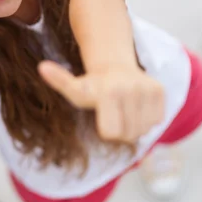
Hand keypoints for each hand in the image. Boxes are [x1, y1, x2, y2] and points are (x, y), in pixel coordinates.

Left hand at [38, 61, 164, 142]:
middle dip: (120, 129)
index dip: (105, 129)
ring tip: (123, 110)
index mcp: (110, 92)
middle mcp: (132, 89)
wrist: (114, 66)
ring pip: (144, 131)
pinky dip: (146, 119)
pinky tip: (135, 106)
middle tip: (112, 113)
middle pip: (128, 135)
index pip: (111, 133)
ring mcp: (148, 90)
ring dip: (134, 126)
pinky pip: (157, 121)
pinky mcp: (160, 91)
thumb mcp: (73, 87)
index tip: (101, 115)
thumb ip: (59, 80)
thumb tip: (41, 66)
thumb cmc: (91, 84)